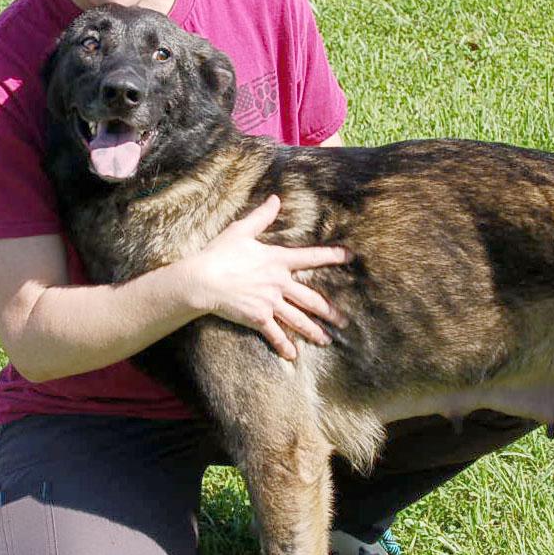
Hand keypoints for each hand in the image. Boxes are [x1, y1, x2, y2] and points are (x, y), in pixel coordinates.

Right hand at [191, 195, 350, 359]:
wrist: (202, 280)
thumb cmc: (220, 253)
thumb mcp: (241, 230)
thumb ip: (262, 216)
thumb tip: (276, 198)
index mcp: (278, 260)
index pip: (312, 257)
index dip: (333, 256)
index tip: (351, 257)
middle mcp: (279, 283)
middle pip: (311, 299)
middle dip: (329, 311)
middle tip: (343, 321)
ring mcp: (270, 302)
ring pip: (298, 319)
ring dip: (314, 331)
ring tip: (326, 340)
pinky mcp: (257, 317)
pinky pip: (275, 334)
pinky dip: (284, 345)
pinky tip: (293, 356)